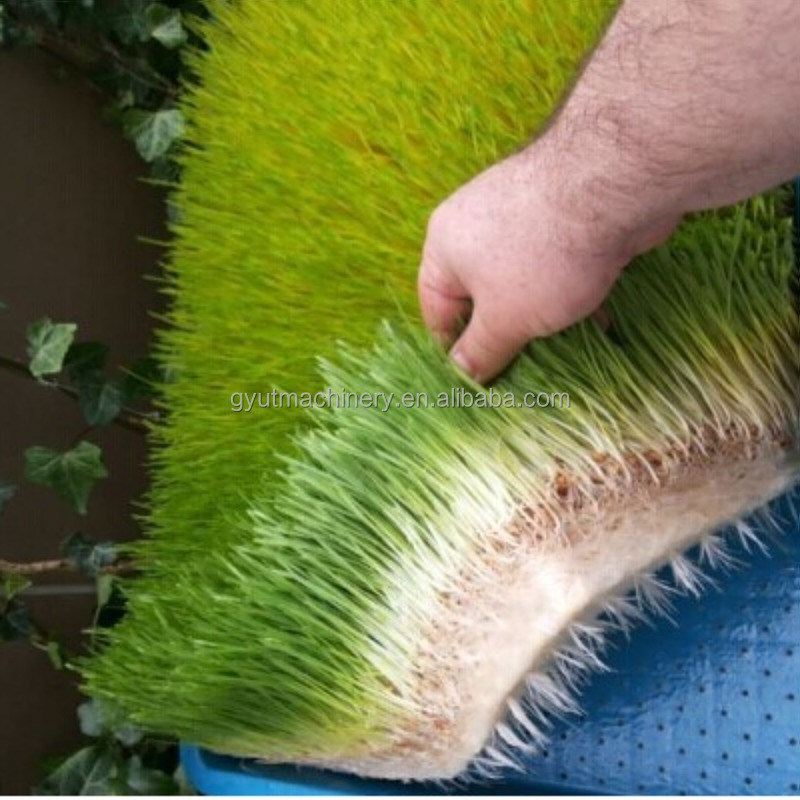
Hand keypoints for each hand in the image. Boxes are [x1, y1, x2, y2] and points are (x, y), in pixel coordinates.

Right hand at [418, 139, 678, 382]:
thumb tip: (462, 374)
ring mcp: (522, 215)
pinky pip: (557, 265)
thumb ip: (481, 351)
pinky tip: (598, 320)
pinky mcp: (564, 213)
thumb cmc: (543, 255)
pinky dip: (570, 293)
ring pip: (524, 283)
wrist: (614, 183)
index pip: (437, 311)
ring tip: (566, 351)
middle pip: (482, 296)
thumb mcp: (506, 319)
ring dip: (544, 319)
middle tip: (527, 371)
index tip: (480, 383)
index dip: (456, 350)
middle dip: (506, 336)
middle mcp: (477, 226)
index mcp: (445, 246)